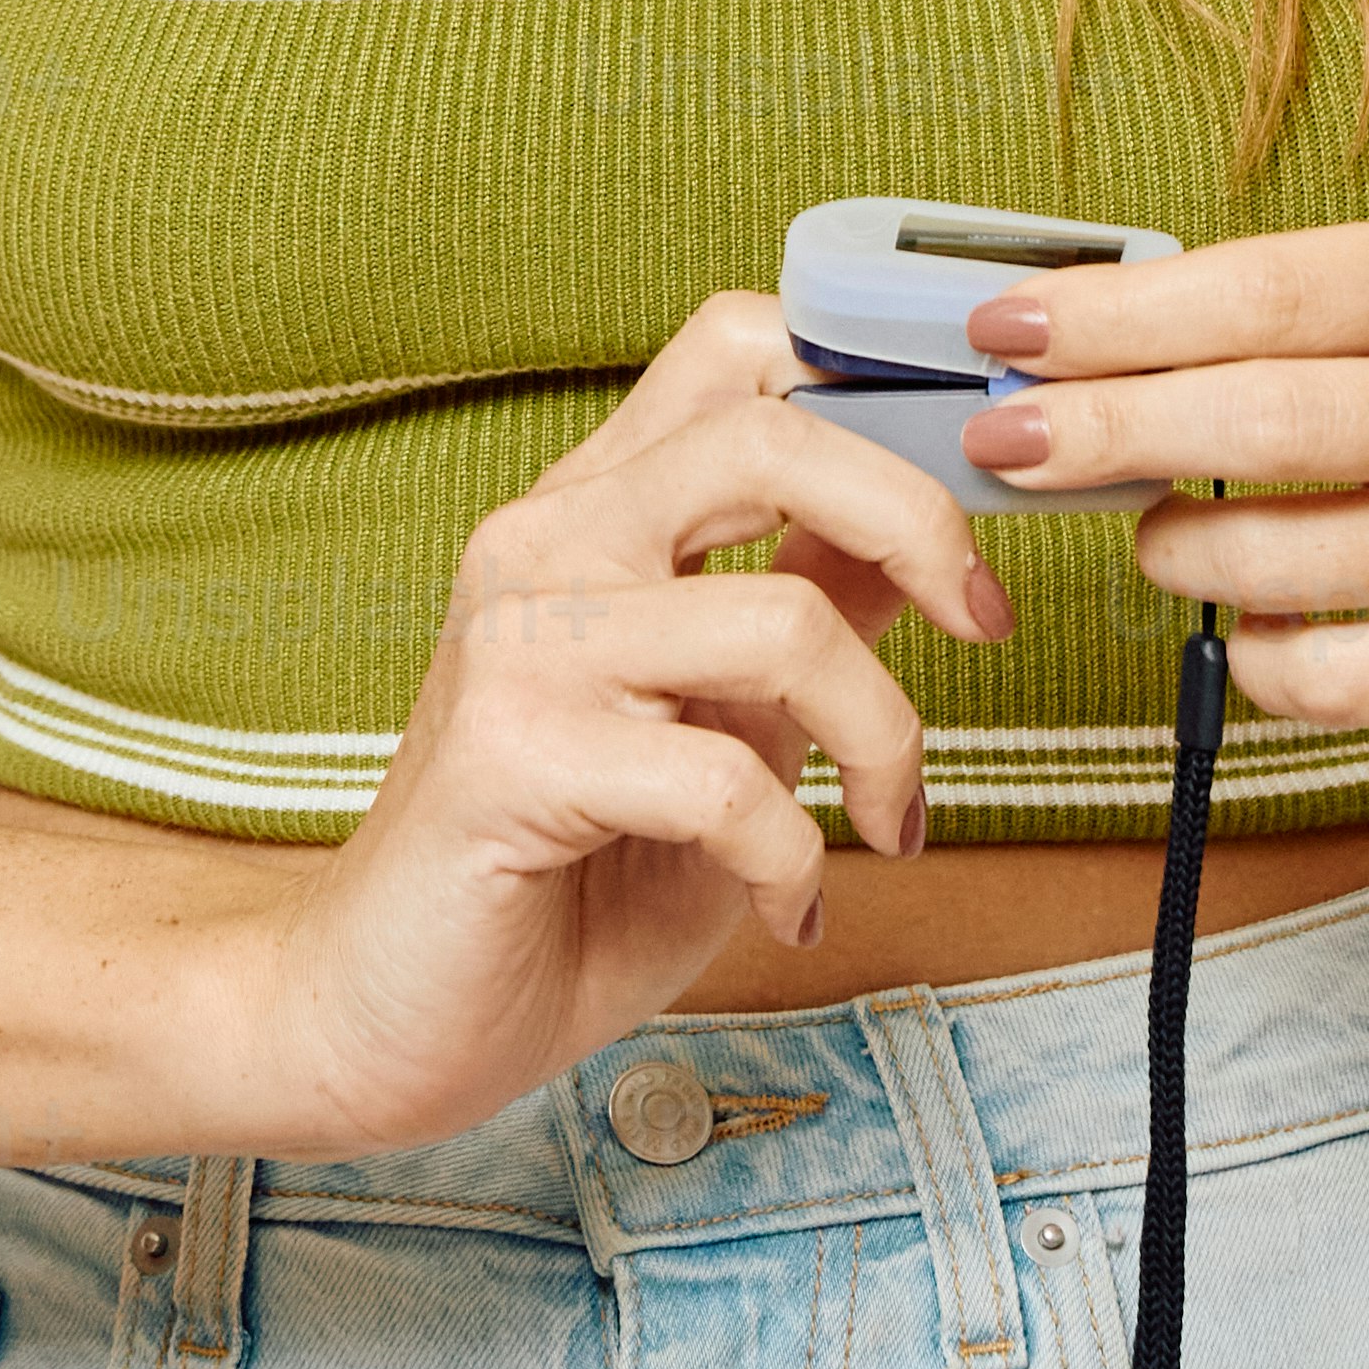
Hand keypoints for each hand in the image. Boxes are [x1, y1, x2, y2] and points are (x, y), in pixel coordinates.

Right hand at [243, 293, 1018, 1157]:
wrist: (384, 1022)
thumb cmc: (560, 880)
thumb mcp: (720, 728)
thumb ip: (804, 614)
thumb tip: (929, 538)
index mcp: (596, 509)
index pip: (736, 346)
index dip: (877, 381)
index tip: (973, 490)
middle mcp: (549, 540)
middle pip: (771, 433)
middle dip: (921, 522)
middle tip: (984, 626)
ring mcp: (522, 641)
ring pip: (782, 621)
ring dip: (883, 739)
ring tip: (886, 822)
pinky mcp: (510, 757)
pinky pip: (726, 781)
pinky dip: (798, 859)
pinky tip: (791, 909)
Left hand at [954, 208, 1368, 740]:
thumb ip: (1290, 310)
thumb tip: (1082, 339)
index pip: (1268, 293)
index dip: (1122, 316)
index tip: (1009, 326)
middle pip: (1266, 423)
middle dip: (1109, 432)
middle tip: (1005, 438)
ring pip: (1283, 563)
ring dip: (1175, 550)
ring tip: (1150, 531)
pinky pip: (1333, 675)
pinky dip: (1258, 652)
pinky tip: (1251, 616)